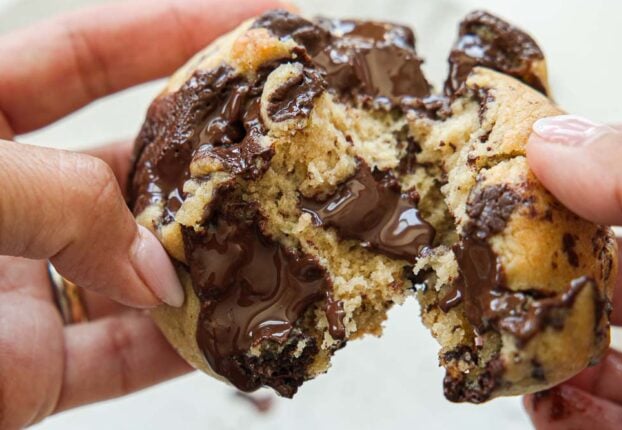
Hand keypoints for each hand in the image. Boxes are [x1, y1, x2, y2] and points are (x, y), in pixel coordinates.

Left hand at [0, 1, 284, 427]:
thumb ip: (55, 204)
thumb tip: (157, 269)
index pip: (88, 55)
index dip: (175, 28)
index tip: (260, 17)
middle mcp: (4, 201)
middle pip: (134, 162)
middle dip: (216, 150)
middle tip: (296, 137)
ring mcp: (20, 287)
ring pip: (143, 266)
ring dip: (216, 257)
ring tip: (292, 237)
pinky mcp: (27, 374)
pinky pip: (125, 356)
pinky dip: (183, 347)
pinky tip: (239, 329)